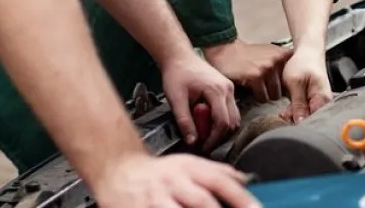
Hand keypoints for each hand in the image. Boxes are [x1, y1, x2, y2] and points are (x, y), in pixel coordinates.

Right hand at [92, 151, 260, 207]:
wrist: (118, 171)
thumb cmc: (158, 173)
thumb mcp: (187, 164)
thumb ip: (217, 172)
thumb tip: (245, 179)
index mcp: (189, 168)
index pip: (220, 180)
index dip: (240, 197)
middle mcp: (173, 181)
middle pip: (201, 200)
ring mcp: (155, 199)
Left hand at [160, 51, 240, 150]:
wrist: (179, 57)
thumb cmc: (176, 74)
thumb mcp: (175, 99)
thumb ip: (184, 121)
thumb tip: (192, 141)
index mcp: (216, 90)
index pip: (223, 122)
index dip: (213, 138)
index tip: (203, 146)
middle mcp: (227, 89)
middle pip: (232, 122)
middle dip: (218, 135)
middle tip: (202, 140)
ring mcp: (229, 88)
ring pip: (234, 117)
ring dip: (220, 128)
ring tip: (203, 130)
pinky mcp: (227, 89)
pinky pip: (231, 110)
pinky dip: (221, 119)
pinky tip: (206, 120)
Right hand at [203, 39, 293, 102]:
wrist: (226, 51)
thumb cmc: (248, 56)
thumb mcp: (269, 53)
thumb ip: (282, 64)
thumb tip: (294, 84)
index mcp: (283, 54)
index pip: (295, 77)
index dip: (288, 84)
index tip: (281, 85)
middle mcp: (277, 59)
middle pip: (285, 89)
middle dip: (275, 91)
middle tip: (264, 86)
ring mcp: (267, 67)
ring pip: (274, 95)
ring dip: (266, 95)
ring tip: (257, 87)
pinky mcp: (256, 77)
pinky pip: (262, 97)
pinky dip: (256, 96)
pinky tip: (250, 88)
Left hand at [278, 45, 332, 122]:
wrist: (308, 52)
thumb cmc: (304, 63)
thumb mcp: (296, 83)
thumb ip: (298, 104)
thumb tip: (300, 122)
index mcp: (322, 99)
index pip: (313, 120)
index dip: (299, 123)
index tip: (288, 120)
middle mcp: (324, 103)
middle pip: (310, 120)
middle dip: (295, 119)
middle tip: (284, 114)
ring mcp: (319, 102)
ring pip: (306, 116)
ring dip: (294, 115)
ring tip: (285, 111)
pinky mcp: (314, 101)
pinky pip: (305, 111)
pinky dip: (296, 110)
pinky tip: (288, 108)